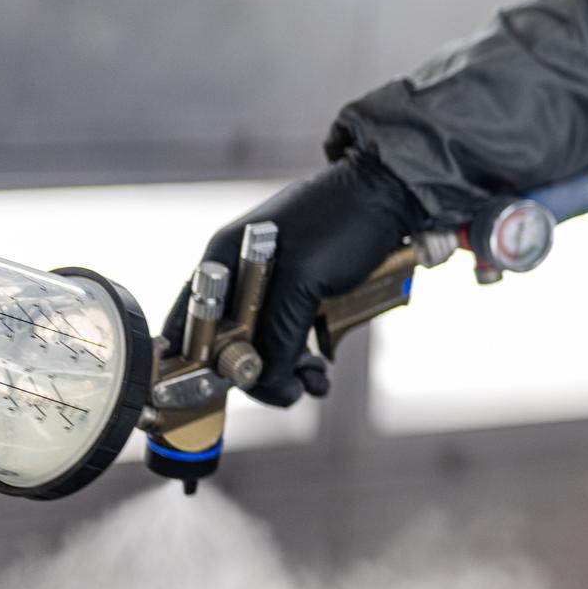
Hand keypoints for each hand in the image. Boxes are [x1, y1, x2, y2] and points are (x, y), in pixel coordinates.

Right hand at [162, 153, 422, 405]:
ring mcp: (272, 280)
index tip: (208, 396)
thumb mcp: (305, 280)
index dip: (194, 363)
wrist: (394, 192)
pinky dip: (302, 355)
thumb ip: (278, 331)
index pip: (193, 321)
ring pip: (266, 340)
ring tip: (315, 385)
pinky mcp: (303, 287)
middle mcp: (241, 271)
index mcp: (226, 259)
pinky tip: (320, 373)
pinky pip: (291, 331)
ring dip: (285, 370)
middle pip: (231, 339)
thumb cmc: (344, 221)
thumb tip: (262, 380)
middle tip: (289, 394)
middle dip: (256, 373)